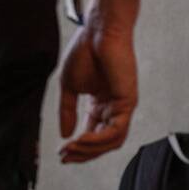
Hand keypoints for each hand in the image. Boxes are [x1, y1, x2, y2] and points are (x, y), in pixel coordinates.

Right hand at [58, 5, 137, 162]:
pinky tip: (81, 139)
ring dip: (89, 149)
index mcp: (100, 105)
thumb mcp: (68, 86)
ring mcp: (122, 107)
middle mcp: (113, 109)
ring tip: (70, 149)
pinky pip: (116, 130)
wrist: (97, 32)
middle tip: (65, 157)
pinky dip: (98, 139)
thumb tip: (64, 134)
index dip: (77, 146)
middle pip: (102, 143)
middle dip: (83, 153)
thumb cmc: (84, 52)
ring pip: (111, 141)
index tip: (60, 153)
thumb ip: (67, 111)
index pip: (92, 134)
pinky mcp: (128, 103)